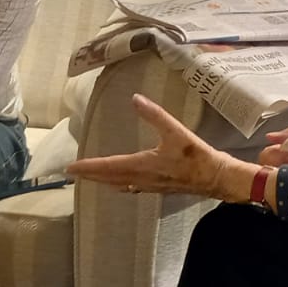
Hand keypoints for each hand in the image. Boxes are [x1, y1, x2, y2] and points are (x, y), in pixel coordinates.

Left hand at [66, 93, 252, 199]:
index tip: (70, 167)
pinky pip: (131, 187)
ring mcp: (149, 186)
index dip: (88, 167)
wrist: (217, 178)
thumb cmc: (197, 156)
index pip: (108, 167)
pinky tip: (119, 184)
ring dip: (102, 180)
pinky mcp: (158, 188)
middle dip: (90, 175)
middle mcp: (142, 179)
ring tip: (89, 177)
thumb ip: (154, 115)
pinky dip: (118, 184)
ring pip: (118, 184)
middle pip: (109, 178)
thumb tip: (136, 99)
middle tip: (72, 173)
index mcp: (143, 165)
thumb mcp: (176, 131)